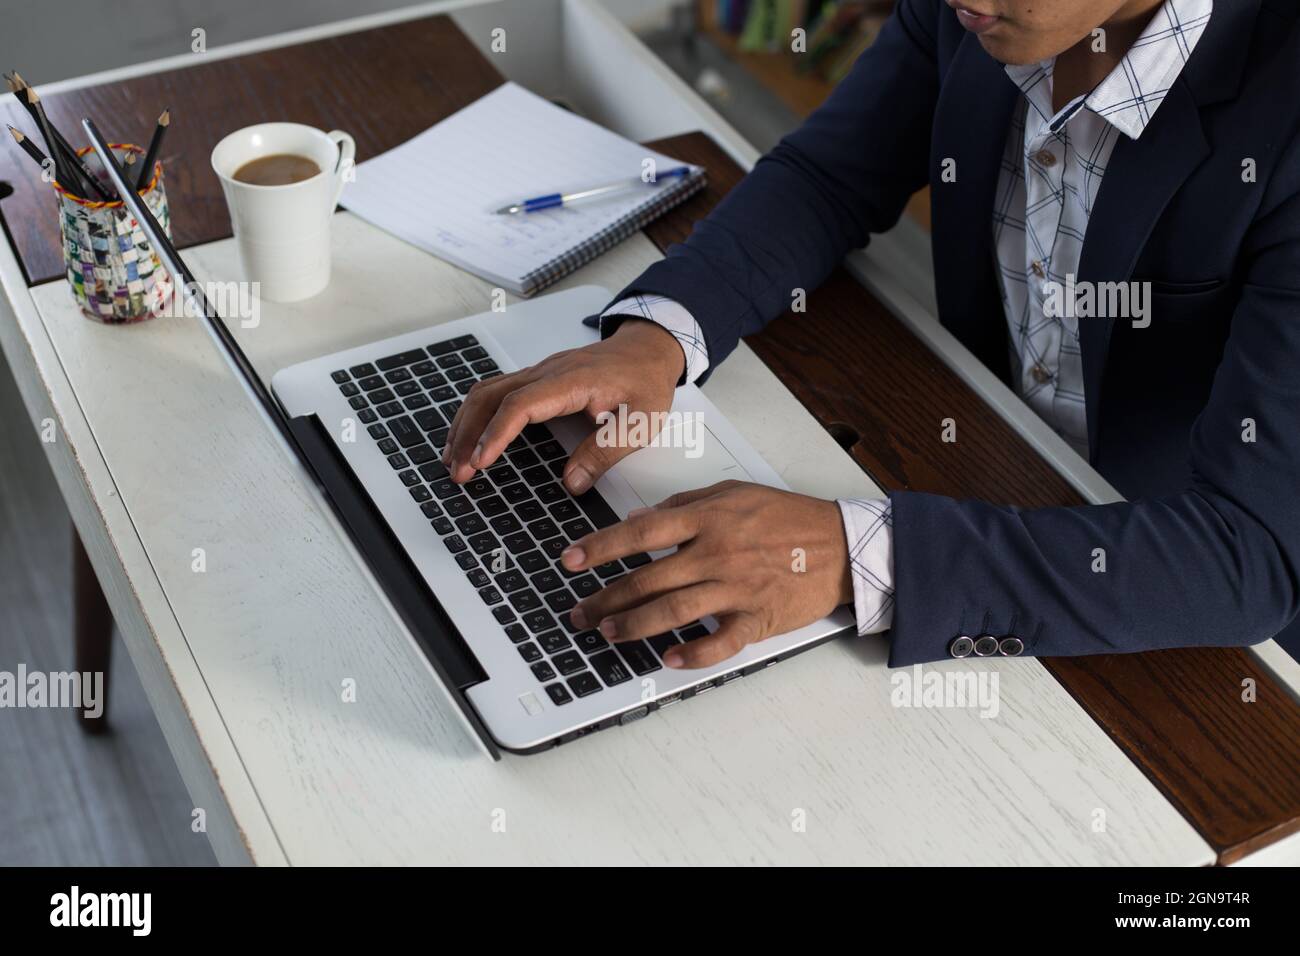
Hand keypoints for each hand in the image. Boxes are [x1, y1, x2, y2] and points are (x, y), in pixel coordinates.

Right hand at [443, 319, 684, 489]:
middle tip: (458, 472)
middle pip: (491, 396)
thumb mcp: (641, 422)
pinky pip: (495, 392)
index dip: (497, 433)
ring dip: (465, 424)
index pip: (521, 404)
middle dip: (469, 434)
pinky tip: (469, 438)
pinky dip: (475, 415)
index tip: (481, 462)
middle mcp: (548, 372)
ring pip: (487, 392)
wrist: (649, 349)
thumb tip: (573, 482)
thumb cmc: (646, 381)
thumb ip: (606, 451)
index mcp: (572, 380)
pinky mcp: (537, 379)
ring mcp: (539, 372)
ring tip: (453, 459)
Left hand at [562, 481, 853, 667]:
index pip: (639, 532)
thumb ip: (685, 504)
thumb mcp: (734, 493)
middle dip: (605, 597)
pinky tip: (666, 659)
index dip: (599, 547)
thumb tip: (639, 517)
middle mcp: (716, 553)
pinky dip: (691, 654)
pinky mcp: (757, 618)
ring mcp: (736, 588)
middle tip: (579, 612)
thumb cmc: (788, 518)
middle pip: (647, 579)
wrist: (842, 545)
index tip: (570, 560)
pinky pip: (718, 642)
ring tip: (608, 633)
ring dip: (634, 626)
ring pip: (672, 611)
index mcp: (708, 518)